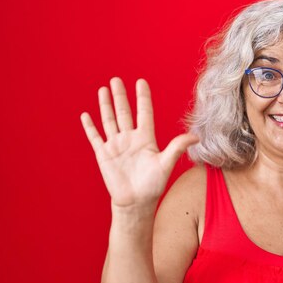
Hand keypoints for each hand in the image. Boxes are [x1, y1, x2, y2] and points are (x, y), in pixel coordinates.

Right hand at [80, 77, 198, 208]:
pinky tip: (86, 115)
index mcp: (146, 139)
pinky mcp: (104, 155)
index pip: (144, 112)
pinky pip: (95, 137)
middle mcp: (130, 139)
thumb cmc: (153, 185)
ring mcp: (116, 146)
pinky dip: (90, 126)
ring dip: (106, 105)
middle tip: (116, 80)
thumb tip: (197, 137)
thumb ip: (177, 147)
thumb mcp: (166, 163)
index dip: (143, 98)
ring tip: (103, 89)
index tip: (141, 82)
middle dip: (120, 96)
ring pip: (109, 120)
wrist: (136, 202)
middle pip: (124, 112)